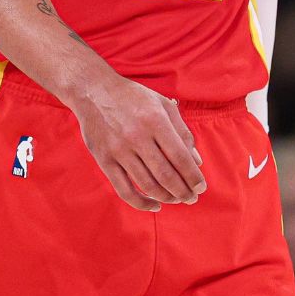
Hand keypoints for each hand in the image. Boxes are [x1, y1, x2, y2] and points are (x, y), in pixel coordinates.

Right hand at [69, 74, 205, 211]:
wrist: (93, 91)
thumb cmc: (133, 97)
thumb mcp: (162, 105)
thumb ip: (182, 132)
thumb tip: (197, 162)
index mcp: (155, 120)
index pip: (180, 157)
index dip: (193, 177)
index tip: (201, 187)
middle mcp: (137, 136)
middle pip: (166, 175)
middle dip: (183, 192)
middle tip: (192, 198)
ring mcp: (119, 150)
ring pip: (148, 185)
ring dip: (167, 197)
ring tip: (177, 199)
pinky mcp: (104, 160)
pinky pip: (124, 190)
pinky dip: (141, 203)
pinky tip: (155, 205)